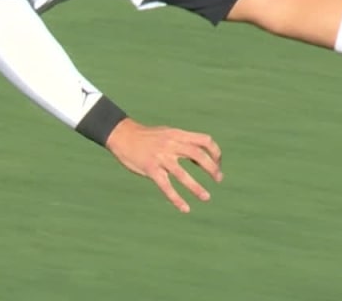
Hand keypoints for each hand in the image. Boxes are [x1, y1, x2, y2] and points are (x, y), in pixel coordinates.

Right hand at [105, 118, 222, 212]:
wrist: (122, 135)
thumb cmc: (147, 136)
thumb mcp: (167, 133)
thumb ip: (183, 143)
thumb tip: (199, 158)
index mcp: (178, 134)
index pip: (205, 140)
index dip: (215, 152)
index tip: (218, 163)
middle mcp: (171, 145)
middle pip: (198, 156)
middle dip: (212, 168)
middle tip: (219, 179)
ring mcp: (161, 158)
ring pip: (182, 175)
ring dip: (196, 187)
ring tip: (206, 197)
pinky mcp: (150, 169)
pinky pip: (166, 187)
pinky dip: (176, 199)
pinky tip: (185, 209)